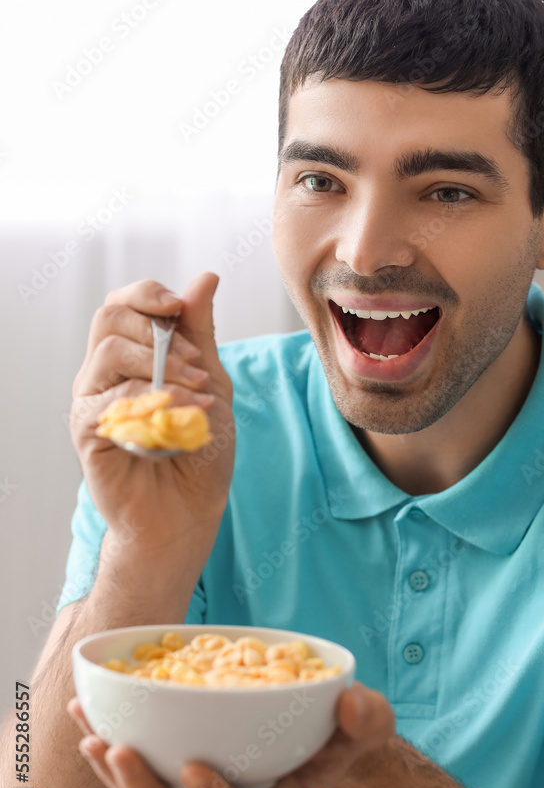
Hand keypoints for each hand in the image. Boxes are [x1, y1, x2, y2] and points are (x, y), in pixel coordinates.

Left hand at [67, 685, 394, 787]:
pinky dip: (111, 745)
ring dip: (114, 774)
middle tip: (119, 751)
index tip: (193, 768)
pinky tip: (88, 713)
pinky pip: (141, 769)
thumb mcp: (370, 720)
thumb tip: (352, 704)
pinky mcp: (181, 771)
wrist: (324, 730)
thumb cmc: (348, 729)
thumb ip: (366, 718)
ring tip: (91, 735)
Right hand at [70, 273, 233, 550]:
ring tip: (199, 396)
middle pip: (110, 317)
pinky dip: (155, 401)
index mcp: (132, 357)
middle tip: (198, 368)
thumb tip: (204, 277)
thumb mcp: (211, 383)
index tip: (179, 307)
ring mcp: (92, 401)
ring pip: (110, 350)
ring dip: (163, 367)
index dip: (148, 295)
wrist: (189, 510)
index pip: (123, 304)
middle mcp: (104, 374)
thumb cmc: (199, 449)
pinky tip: (185, 418)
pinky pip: (112, 397)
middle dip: (159, 332)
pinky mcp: (89, 432)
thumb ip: (200, 334)